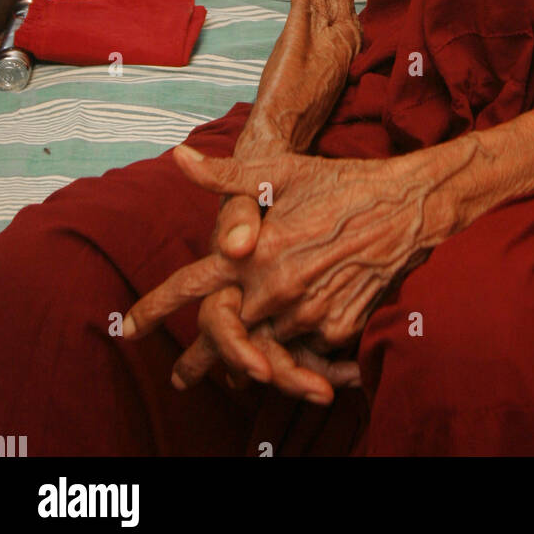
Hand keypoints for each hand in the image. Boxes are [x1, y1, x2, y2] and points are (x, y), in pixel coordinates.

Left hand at [123, 145, 436, 400]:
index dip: (154, 308)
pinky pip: (306, 350)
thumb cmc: (340, 182)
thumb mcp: (281, 171)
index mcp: (257, 250)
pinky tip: (288, 356)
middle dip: (199, 358)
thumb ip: (225, 175)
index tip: (126, 329)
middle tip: (181, 376)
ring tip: (235, 373)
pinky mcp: (338, 327)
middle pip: (223, 334)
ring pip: (265, 346)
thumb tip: (178, 158)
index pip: (191, 285)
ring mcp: (309, 311)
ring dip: (250, 358)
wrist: (406, 204)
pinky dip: (295, 353)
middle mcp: (277, 287)